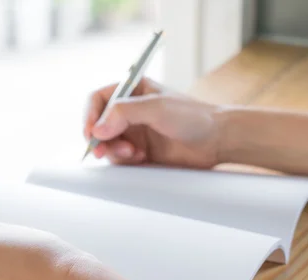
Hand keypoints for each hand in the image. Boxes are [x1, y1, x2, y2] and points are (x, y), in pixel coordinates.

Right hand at [84, 78, 222, 167]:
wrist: (217, 140)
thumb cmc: (193, 116)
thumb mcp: (156, 107)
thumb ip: (124, 113)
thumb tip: (96, 130)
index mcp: (132, 90)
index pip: (98, 100)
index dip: (90, 116)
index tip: (91, 133)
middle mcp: (130, 111)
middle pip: (97, 125)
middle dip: (99, 139)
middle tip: (102, 151)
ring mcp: (134, 132)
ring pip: (107, 144)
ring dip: (114, 151)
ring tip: (133, 153)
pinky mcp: (140, 152)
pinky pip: (119, 159)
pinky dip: (124, 161)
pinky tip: (141, 158)